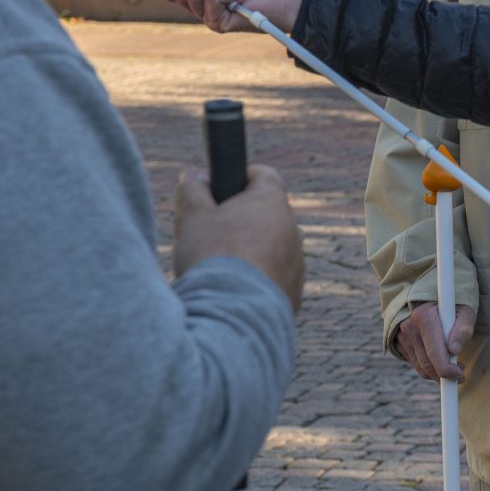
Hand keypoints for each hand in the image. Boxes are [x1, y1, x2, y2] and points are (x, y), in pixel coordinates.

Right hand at [173, 164, 304, 310]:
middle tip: (209, 234)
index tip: (220, 189)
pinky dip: (256, 281)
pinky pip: (274, 279)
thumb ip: (193, 189)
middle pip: (265, 215)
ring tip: (217, 269)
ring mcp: (296, 264)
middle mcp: (292, 230)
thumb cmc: (213, 257)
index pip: (263, 175)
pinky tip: (231, 292)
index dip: (240, 177)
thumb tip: (194, 174)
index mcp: (271, 202)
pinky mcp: (293, 293)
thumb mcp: (193, 217)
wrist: (233, 316)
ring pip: (271, 249)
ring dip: (250, 253)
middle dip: (239, 221)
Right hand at [394, 301, 476, 382]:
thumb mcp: (465, 308)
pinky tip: (438, 356)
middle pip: (427, 365)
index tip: (462, 374)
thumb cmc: (452, 299)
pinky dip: (427, 365)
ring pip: (420, 366)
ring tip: (451, 362)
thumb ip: (463, 329)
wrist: (429, 288)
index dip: (450, 371)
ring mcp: (401, 335)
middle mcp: (409, 327)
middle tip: (460, 371)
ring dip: (436, 372)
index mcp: (424, 317)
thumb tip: (455, 350)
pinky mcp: (398, 341)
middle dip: (445, 374)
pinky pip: (414, 362)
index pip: (436, 356)